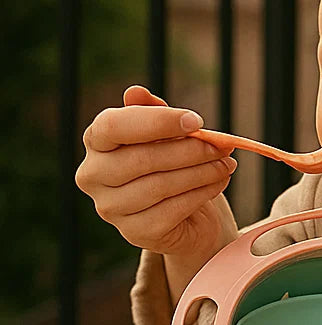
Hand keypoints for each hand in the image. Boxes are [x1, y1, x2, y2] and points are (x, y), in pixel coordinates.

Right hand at [76, 85, 236, 261]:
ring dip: (202, 172)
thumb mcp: (166, 132)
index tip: (196, 121)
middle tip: (223, 145)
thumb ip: (154, 113)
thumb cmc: (170, 161)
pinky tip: (220, 181)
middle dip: (190, 150)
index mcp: (96, 141)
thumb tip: (135, 92)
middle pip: (142, 158)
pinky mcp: (135, 232)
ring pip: (160, 186)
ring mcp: (110, 208)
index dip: (156, 121)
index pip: (113, 126)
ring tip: (226, 163)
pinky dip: (203, 193)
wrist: (184, 211)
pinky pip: (173, 210)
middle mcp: (93, 175)